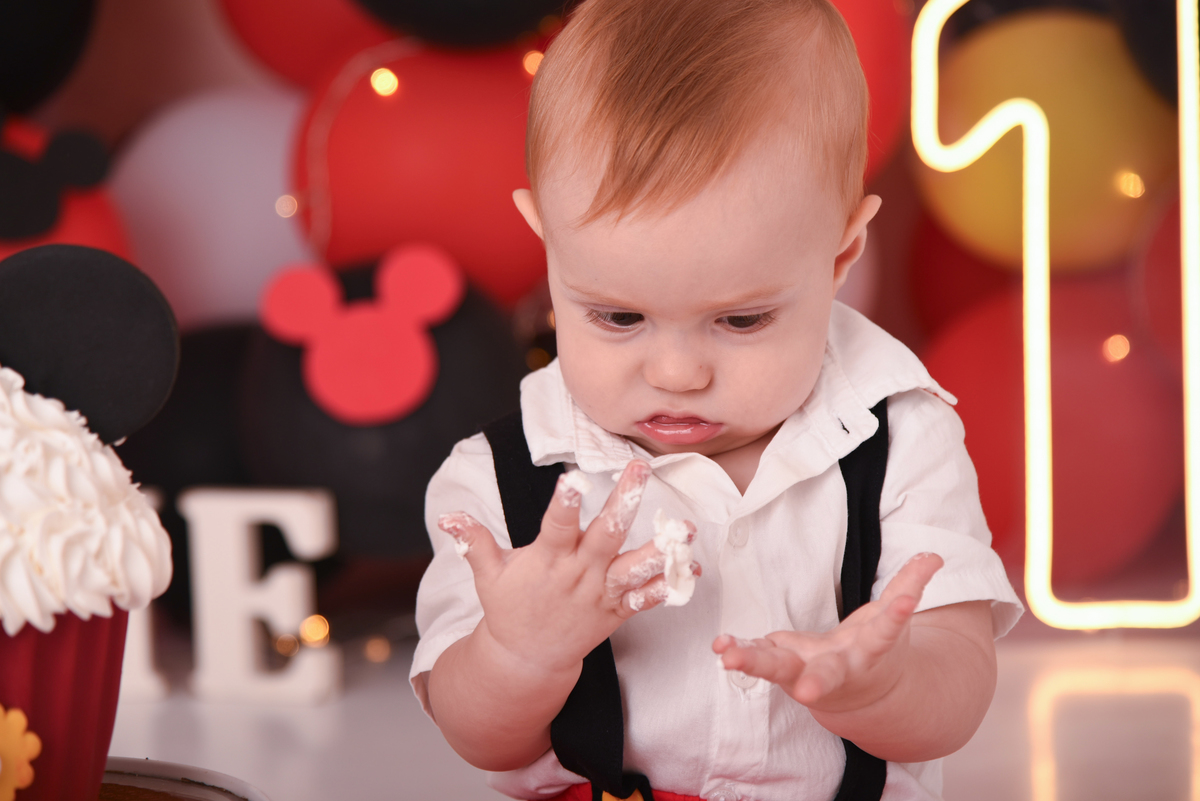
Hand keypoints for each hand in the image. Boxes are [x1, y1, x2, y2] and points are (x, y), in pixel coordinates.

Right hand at [438, 461, 696, 677]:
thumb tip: (446, 515)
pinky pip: (646, 599)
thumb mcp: (487, 575)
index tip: (573, 479)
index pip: (556, 527)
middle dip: (624, 502)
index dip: (564, 504)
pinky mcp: (616, 612)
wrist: (526, 661)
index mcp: (547, 560)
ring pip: (634, 569)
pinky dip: (669, 586)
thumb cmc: (508, 609)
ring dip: (662, 550)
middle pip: (605, 535)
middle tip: (641, 471)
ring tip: (685, 529)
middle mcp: (578, 575)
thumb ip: (473, 541)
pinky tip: (692, 569)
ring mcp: (600, 595)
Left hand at [713, 553, 942, 712]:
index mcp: (869, 655)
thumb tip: (935, 555)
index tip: (905, 603)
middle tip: (807, 693)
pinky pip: (758, 657)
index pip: (885, 633)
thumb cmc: (870, 652)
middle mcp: (836, 670)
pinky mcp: (779, 664)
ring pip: (778, 670)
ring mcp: (803, 671)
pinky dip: (739, 650)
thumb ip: (910, 587)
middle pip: (826, 676)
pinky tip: (719, 645)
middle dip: (817, 683)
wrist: (856, 694)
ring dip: (753, 661)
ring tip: (727, 655)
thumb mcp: (890, 622)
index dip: (897, 615)